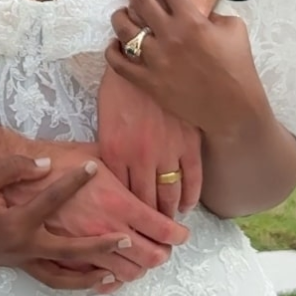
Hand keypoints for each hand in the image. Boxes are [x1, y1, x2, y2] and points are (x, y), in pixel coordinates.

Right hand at [0, 146, 144, 278]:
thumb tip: (46, 165)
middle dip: (101, 247)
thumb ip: (14, 168)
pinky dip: (71, 280)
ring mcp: (21, 261)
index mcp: (16, 224)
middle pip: (71, 253)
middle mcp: (23, 247)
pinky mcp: (17, 265)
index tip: (94, 167)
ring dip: (90, 277)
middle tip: (127, 240)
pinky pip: (51, 278)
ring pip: (62, 278)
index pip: (52, 201)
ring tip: (116, 274)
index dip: (74, 182)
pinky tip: (89, 277)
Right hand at [29, 141, 188, 275]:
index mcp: (117, 203)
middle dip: (162, 253)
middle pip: (150, 257)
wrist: (14, 177)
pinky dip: (109, 280)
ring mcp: (85, 247)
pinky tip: (112, 271)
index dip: (178, 234)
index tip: (181, 233)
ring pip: (126, 272)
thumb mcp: (96, 154)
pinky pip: (94, 280)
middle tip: (164, 245)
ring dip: (138, 267)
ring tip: (140, 256)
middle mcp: (104, 230)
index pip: (162, 229)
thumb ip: (124, 168)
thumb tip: (145, 170)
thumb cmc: (55, 160)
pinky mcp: (66, 258)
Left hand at [96, 62, 202, 219]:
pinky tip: (188, 206)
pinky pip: (192, 178)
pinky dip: (191, 197)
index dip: (126, 217)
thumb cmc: (119, 87)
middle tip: (153, 240)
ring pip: (170, 195)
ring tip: (170, 225)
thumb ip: (110, 151)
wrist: (145, 55)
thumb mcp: (103, 121)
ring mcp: (166, 150)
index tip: (129, 230)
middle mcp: (140, 157)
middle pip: (145, 203)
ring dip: (170, 214)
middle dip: (149, 225)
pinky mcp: (188, 141)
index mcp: (114, 152)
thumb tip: (113, 179)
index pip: (121, 197)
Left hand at [106, 0, 269, 137]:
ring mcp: (156, 60)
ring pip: (124, 29)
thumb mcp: (233, 29)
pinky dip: (112, 50)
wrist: (233, 109)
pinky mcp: (148, 82)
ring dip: (120, 16)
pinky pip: (118, 63)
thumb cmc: (238, 67)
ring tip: (123, 13)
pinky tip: (115, 43)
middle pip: (140, 0)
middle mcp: (171, 36)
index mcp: (192, 20)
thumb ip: (210, 14)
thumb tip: (191, 9)